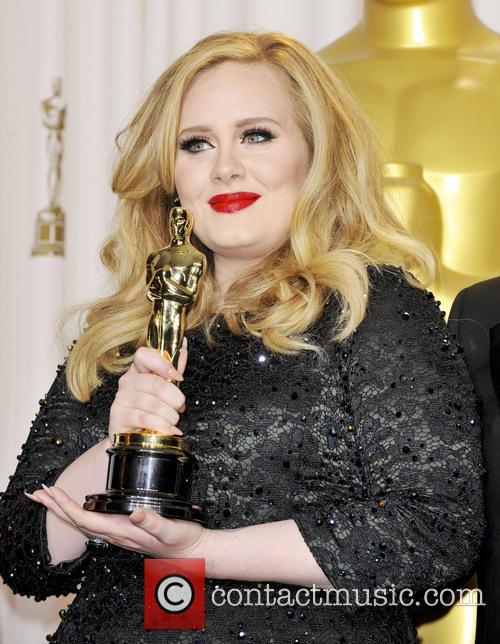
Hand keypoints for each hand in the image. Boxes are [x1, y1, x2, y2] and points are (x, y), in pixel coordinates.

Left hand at [24, 484, 207, 558]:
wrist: (192, 552)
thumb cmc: (181, 540)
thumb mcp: (171, 529)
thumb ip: (153, 522)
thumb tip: (136, 513)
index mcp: (122, 531)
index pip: (85, 519)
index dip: (66, 506)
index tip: (52, 492)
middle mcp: (115, 534)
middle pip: (77, 521)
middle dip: (55, 507)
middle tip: (37, 492)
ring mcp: (118, 533)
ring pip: (83, 521)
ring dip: (64, 509)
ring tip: (51, 497)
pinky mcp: (124, 530)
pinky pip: (94, 521)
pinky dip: (79, 511)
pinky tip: (79, 507)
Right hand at [109, 339, 187, 438]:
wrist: (132, 437)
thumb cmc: (151, 411)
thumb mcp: (166, 388)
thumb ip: (174, 368)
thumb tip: (184, 345)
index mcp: (138, 370)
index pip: (143, 355)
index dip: (163, 364)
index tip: (178, 377)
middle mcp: (127, 382)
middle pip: (155, 383)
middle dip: (175, 398)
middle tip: (180, 406)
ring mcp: (120, 398)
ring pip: (152, 403)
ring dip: (170, 415)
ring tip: (174, 421)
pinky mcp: (118, 416)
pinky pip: (144, 418)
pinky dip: (161, 425)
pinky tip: (168, 430)